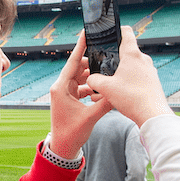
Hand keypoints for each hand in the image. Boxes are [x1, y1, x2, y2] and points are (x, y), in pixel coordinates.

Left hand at [47, 30, 111, 159]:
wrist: (62, 148)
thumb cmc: (72, 133)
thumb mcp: (91, 116)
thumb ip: (105, 102)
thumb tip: (119, 91)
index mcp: (60, 88)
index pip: (72, 62)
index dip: (80, 47)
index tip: (86, 32)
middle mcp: (60, 87)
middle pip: (77, 68)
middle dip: (92, 63)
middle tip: (106, 55)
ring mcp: (64, 92)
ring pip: (80, 77)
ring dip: (92, 76)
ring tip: (107, 71)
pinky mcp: (69, 98)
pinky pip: (81, 86)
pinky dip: (91, 86)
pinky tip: (102, 87)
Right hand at [85, 27, 172, 126]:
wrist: (153, 115)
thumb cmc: (132, 98)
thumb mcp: (106, 88)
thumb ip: (94, 80)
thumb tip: (91, 80)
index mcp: (132, 55)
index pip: (126, 32)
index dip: (117, 29)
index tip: (110, 31)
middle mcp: (143, 60)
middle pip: (126, 53)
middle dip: (113, 60)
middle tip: (102, 68)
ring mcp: (149, 71)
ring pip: (131, 68)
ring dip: (119, 75)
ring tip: (108, 87)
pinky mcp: (152, 82)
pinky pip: (137, 78)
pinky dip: (127, 83)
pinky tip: (119, 95)